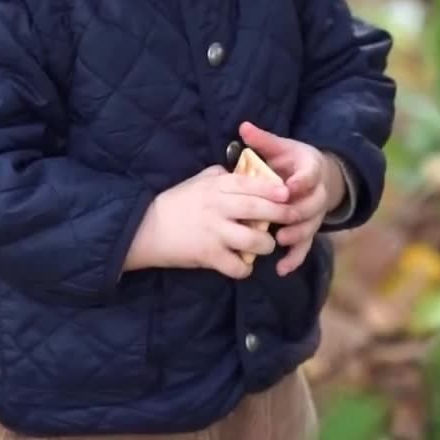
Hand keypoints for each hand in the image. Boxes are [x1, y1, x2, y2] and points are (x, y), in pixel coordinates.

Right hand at [124, 165, 290, 279]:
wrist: (147, 228)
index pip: (250, 184)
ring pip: (252, 240)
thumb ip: (221, 175)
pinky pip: (236, 266)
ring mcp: (214, 232)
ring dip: (266, 244)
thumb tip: (244, 171)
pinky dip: (245, 268)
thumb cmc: (176, 201)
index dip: (271, 188)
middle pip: (257, 210)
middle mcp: (217, 207)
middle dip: (280, 214)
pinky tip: (245, 265)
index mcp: (215, 186)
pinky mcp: (208, 255)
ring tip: (267, 244)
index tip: (287, 192)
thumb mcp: (198, 180)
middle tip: (292, 217)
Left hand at [239, 121, 345, 275]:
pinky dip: (295, 258)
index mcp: (311, 169)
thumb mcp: (281, 148)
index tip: (288, 187)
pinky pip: (305, 247)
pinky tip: (281, 268)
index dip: (301, 182)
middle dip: (296, 212)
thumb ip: (263, 140)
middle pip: (312, 205)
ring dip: (296, 235)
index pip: (310, 176)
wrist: (315, 177)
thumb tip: (243, 126)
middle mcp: (318, 194)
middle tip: (280, 219)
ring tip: (279, 240)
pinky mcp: (309, 230)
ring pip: (310, 227)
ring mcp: (315, 215)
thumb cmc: (292, 161)